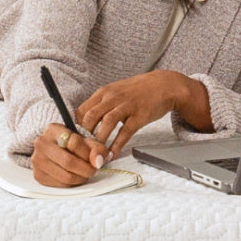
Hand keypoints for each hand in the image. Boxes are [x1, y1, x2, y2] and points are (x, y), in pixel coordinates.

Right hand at [31, 123, 110, 187]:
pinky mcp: (38, 175)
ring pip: (65, 176)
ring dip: (81, 178)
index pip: (74, 142)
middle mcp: (41, 143)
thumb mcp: (86, 140)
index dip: (89, 154)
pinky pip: (60, 185)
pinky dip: (72, 184)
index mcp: (53, 129)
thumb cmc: (72, 144)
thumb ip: (97, 148)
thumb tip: (98, 161)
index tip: (96, 159)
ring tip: (85, 174)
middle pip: (68, 161)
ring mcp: (37, 160)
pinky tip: (74, 176)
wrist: (55, 149)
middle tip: (93, 170)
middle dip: (86, 169)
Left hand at [76, 70, 211, 157]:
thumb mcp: (115, 92)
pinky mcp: (139, 115)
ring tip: (95, 155)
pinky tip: (112, 153)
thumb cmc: (138, 91)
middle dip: (84, 136)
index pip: (82, 110)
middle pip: (91, 116)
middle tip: (82, 151)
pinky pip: (125, 131)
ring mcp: (127, 106)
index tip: (76, 140)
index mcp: (104, 93)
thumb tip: (86, 123)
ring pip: (106, 123)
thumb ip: (101, 105)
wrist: (164, 85)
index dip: (76, 127)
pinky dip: (117, 144)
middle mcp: (112, 97)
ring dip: (99, 141)